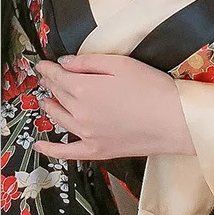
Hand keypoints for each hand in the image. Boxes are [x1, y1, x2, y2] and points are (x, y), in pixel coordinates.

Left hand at [32, 54, 195, 159]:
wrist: (175, 121)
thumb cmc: (153, 89)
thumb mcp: (121, 64)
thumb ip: (88, 62)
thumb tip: (64, 62)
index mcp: (83, 89)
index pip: (57, 76)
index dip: (48, 69)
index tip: (44, 64)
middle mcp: (79, 113)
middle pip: (58, 95)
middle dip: (51, 84)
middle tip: (48, 78)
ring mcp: (87, 134)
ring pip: (60, 118)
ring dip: (50, 107)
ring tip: (46, 100)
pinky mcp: (98, 151)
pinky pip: (67, 153)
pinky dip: (51, 150)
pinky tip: (38, 146)